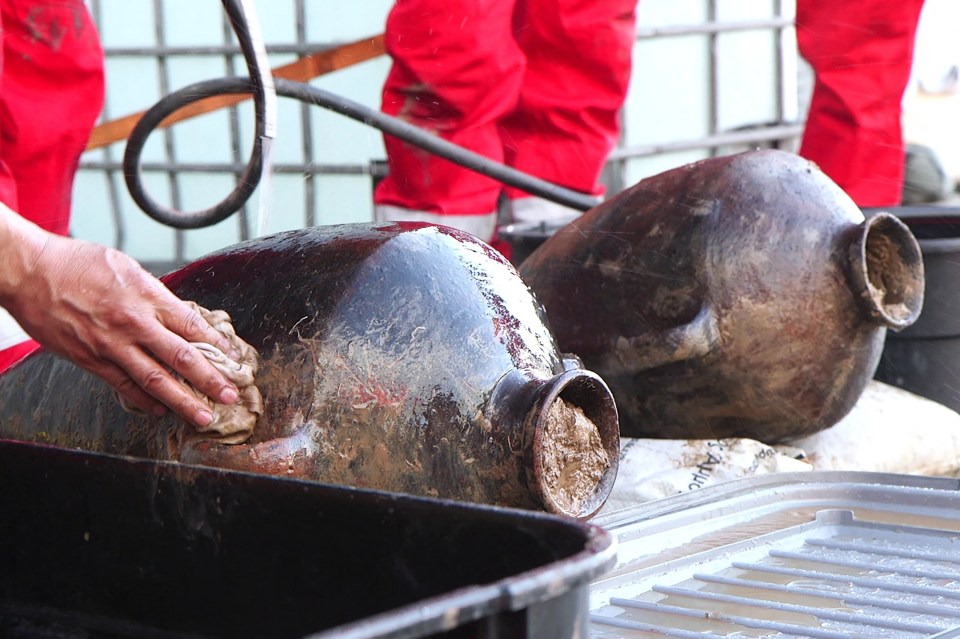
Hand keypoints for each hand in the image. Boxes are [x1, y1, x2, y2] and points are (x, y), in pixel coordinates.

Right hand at [0, 208, 239, 426]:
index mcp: (146, 295)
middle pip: (181, 356)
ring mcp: (111, 344)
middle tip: (231, 396)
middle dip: (210, 380)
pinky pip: (123, 385)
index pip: (192, 325)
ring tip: (204, 416)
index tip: (233, 358)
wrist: (29, 270)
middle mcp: (133, 322)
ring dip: (183, 401)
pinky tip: (161, 411)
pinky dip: (145, 401)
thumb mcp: (125, 267)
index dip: (216, 344)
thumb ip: (153, 293)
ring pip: (155, 379)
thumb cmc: (76, 263)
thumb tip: (176, 312)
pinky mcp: (90, 359)